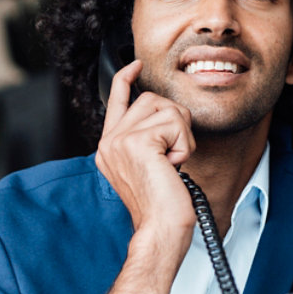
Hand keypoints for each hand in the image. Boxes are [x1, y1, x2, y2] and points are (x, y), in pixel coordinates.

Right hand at [95, 59, 196, 293]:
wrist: (159, 229)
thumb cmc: (161, 206)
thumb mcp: (148, 166)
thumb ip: (145, 139)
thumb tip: (161, 113)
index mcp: (109, 147)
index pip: (116, 101)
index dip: (126, 78)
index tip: (135, 65)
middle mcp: (109, 141)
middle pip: (152, 99)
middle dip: (174, 122)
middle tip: (172, 156)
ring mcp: (120, 141)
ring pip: (167, 109)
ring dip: (181, 136)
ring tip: (171, 164)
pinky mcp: (137, 142)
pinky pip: (175, 124)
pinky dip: (183, 145)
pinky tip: (173, 166)